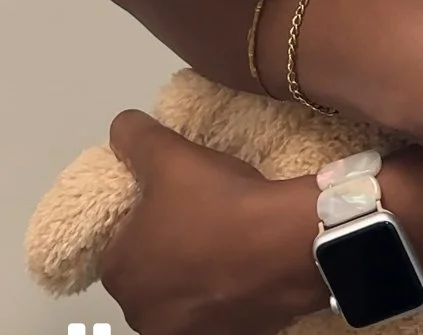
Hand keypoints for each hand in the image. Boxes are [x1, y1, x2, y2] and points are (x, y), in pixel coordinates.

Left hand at [99, 110, 325, 334]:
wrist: (285, 246)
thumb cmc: (216, 203)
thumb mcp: (172, 156)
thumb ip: (137, 138)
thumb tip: (121, 127)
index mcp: (119, 273)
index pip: (121, 240)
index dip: (146, 214)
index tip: (177, 197)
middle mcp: (141, 314)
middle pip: (151, 270)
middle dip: (171, 246)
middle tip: (205, 213)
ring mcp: (184, 332)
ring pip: (184, 292)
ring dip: (199, 270)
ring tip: (230, 237)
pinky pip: (218, 309)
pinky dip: (227, 289)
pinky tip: (247, 263)